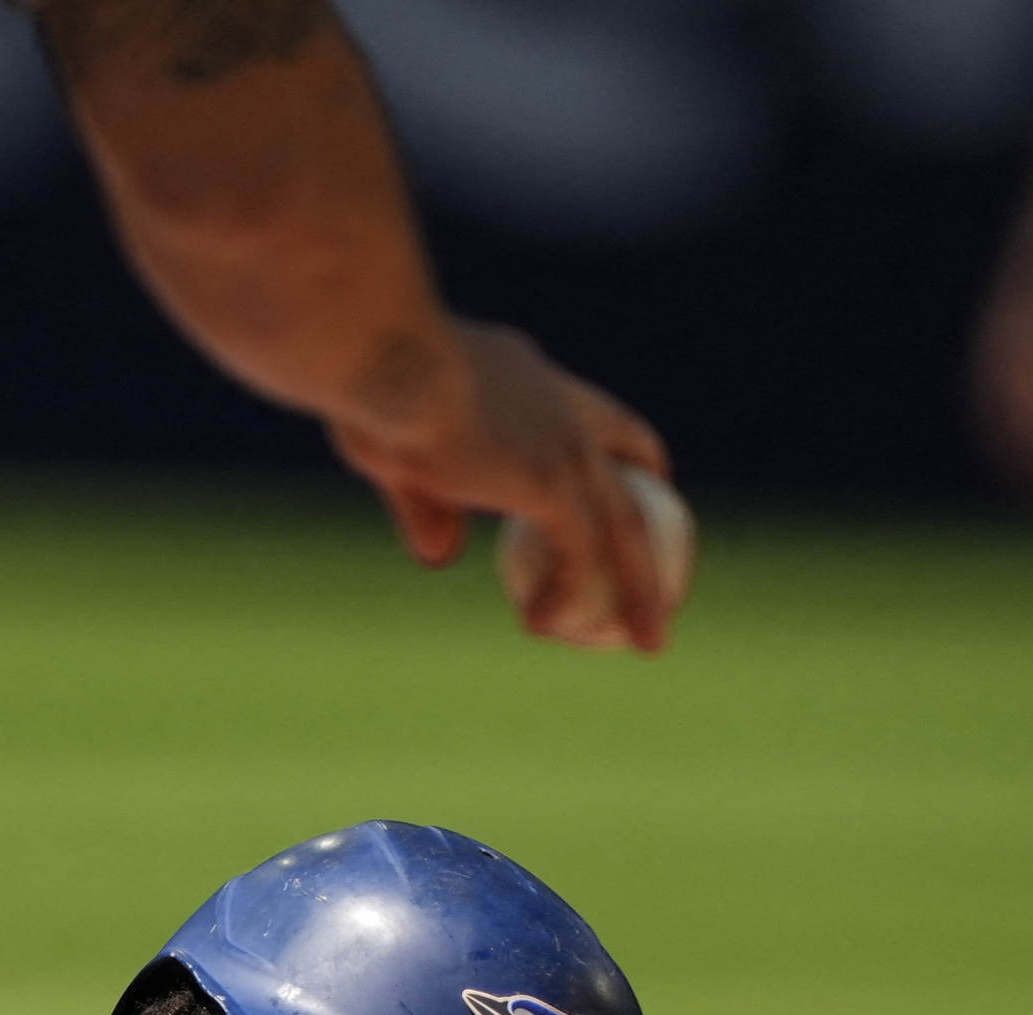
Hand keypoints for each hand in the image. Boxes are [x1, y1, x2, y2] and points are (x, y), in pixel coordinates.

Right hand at [328, 321, 681, 654]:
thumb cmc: (371, 388)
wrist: (382, 356)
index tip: (625, 490)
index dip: (608, 455)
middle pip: (631, 467)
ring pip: (623, 526)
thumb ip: (427, 505)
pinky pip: (577, 554)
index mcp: (526, 376)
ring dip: (641, 587)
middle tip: (661, 573)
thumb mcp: (395, 451)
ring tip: (650, 640)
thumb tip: (441, 557)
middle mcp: (559, 403)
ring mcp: (562, 443)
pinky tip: (545, 627)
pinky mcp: (551, 480)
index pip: (587, 415)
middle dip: (649, 522)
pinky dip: (568, 594)